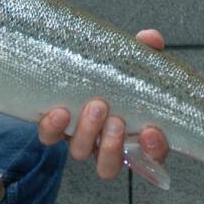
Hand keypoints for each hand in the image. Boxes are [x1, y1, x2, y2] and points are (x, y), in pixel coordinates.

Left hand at [37, 29, 168, 179]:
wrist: (78, 67)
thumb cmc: (115, 74)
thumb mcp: (135, 61)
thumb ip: (146, 51)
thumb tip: (151, 39)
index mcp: (134, 135)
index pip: (151, 157)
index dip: (153, 151)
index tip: (151, 132)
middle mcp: (106, 144)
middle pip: (110, 164)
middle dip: (112, 145)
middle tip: (116, 120)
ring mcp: (80, 138)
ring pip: (81, 152)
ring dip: (87, 133)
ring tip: (95, 106)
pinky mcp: (55, 128)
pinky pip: (50, 136)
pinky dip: (53, 127)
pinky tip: (59, 111)